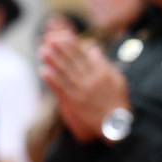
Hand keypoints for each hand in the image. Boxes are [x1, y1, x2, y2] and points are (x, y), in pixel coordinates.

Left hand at [40, 27, 129, 143]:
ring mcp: (81, 90)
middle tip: (49, 38)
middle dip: (61, 48)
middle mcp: (91, 79)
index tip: (63, 36)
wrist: (115, 125)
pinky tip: (44, 70)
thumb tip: (93, 50)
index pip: (86, 55)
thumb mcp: (118, 80)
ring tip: (43, 50)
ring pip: (65, 72)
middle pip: (73, 60)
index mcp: (102, 73)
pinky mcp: (73, 101)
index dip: (74, 45)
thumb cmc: (117, 102)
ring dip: (53, 61)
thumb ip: (105, 64)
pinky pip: (60, 88)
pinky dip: (52, 79)